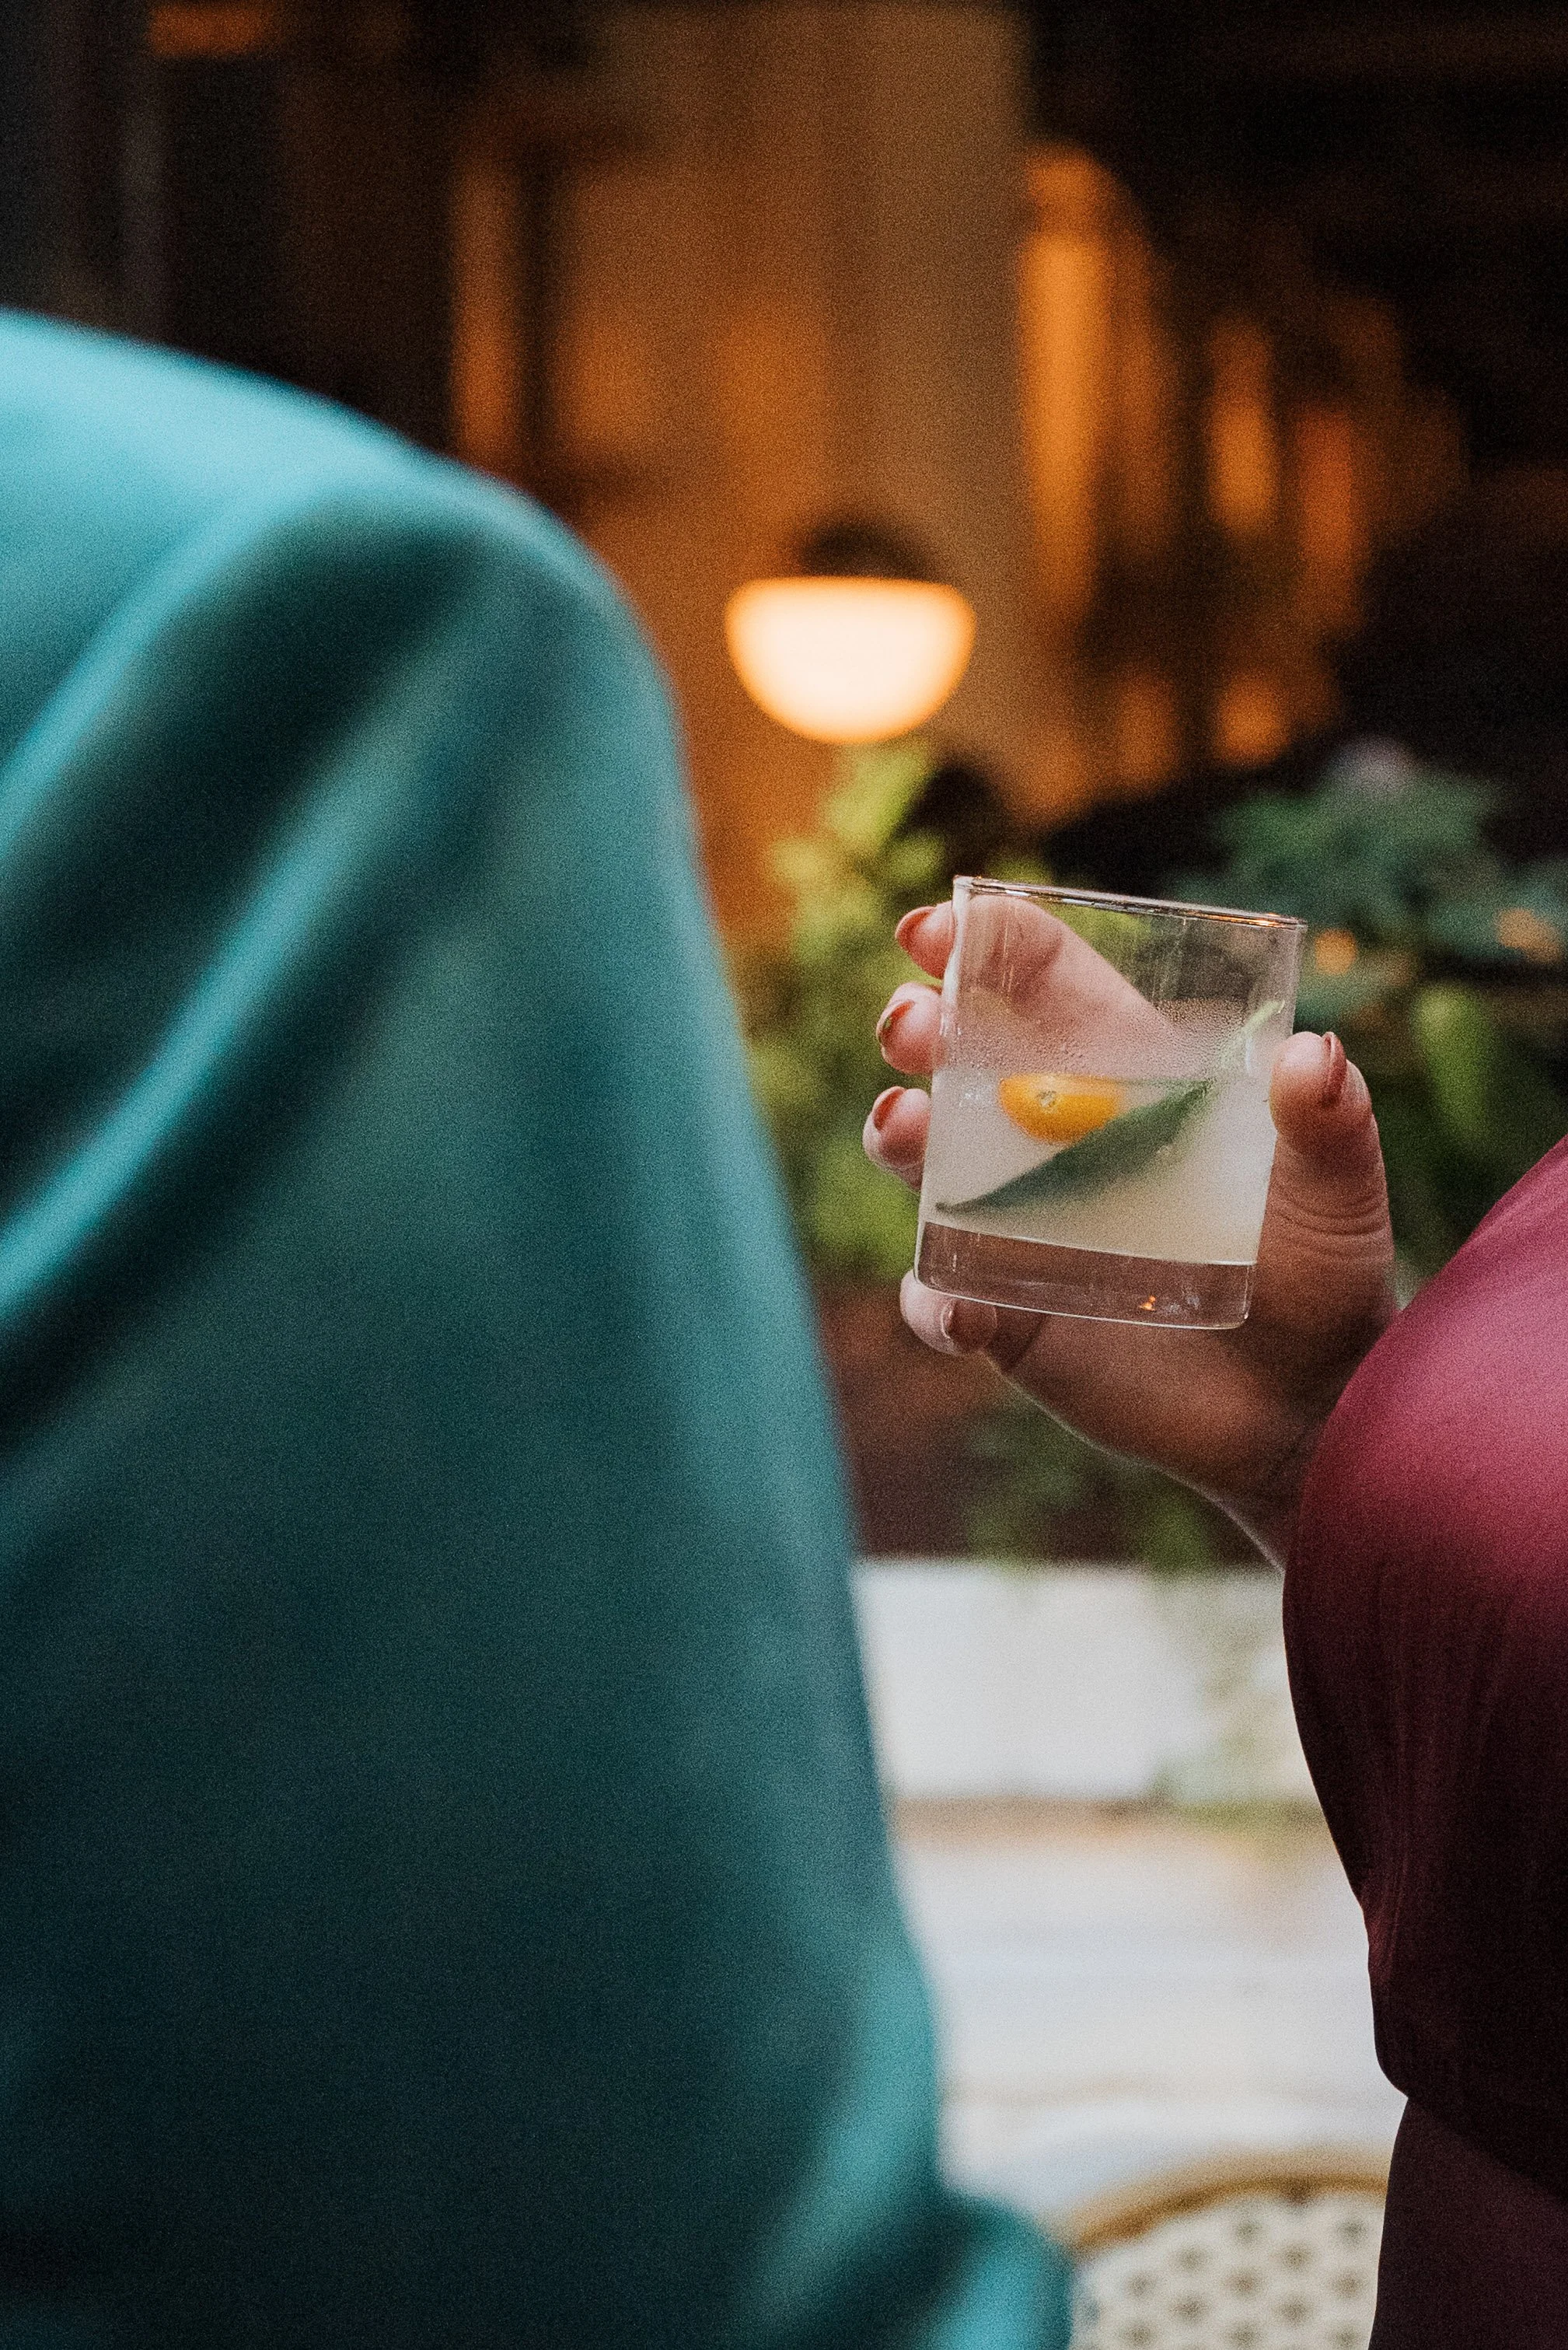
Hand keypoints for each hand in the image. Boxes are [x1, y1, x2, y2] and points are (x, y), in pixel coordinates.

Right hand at [864, 902, 1396, 1565]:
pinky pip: (942, 1302)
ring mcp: (1018, 1229)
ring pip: (927, 1166)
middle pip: (959, 1059)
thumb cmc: (1324, 1274)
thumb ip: (1331, 1123)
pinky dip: (934, 1302)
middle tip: (911, 1025)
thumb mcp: (1339, 1192)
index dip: (982, 943)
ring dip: (901, 1136)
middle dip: (919, 1024)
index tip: (939, 927)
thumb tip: (1313, 1056)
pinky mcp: (1008, 1317)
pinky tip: (957, 1311)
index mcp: (1125, 1078)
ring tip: (905, 1127)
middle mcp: (1054, 1141)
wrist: (1304, 1406)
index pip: (1040, 984)